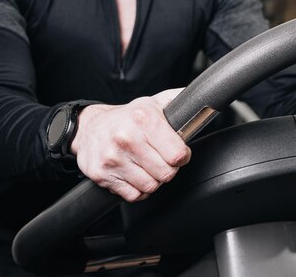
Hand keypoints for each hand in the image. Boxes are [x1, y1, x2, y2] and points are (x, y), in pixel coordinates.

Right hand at [71, 88, 190, 201]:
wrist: (89, 127)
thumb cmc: (127, 117)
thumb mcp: (154, 103)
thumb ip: (179, 101)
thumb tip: (206, 99)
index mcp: (143, 119)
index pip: (177, 154)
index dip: (182, 156)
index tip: (178, 153)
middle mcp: (127, 138)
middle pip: (166, 173)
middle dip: (168, 168)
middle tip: (161, 159)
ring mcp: (113, 158)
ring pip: (150, 186)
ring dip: (153, 180)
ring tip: (147, 166)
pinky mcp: (102, 174)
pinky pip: (133, 195)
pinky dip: (138, 189)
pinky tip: (135, 174)